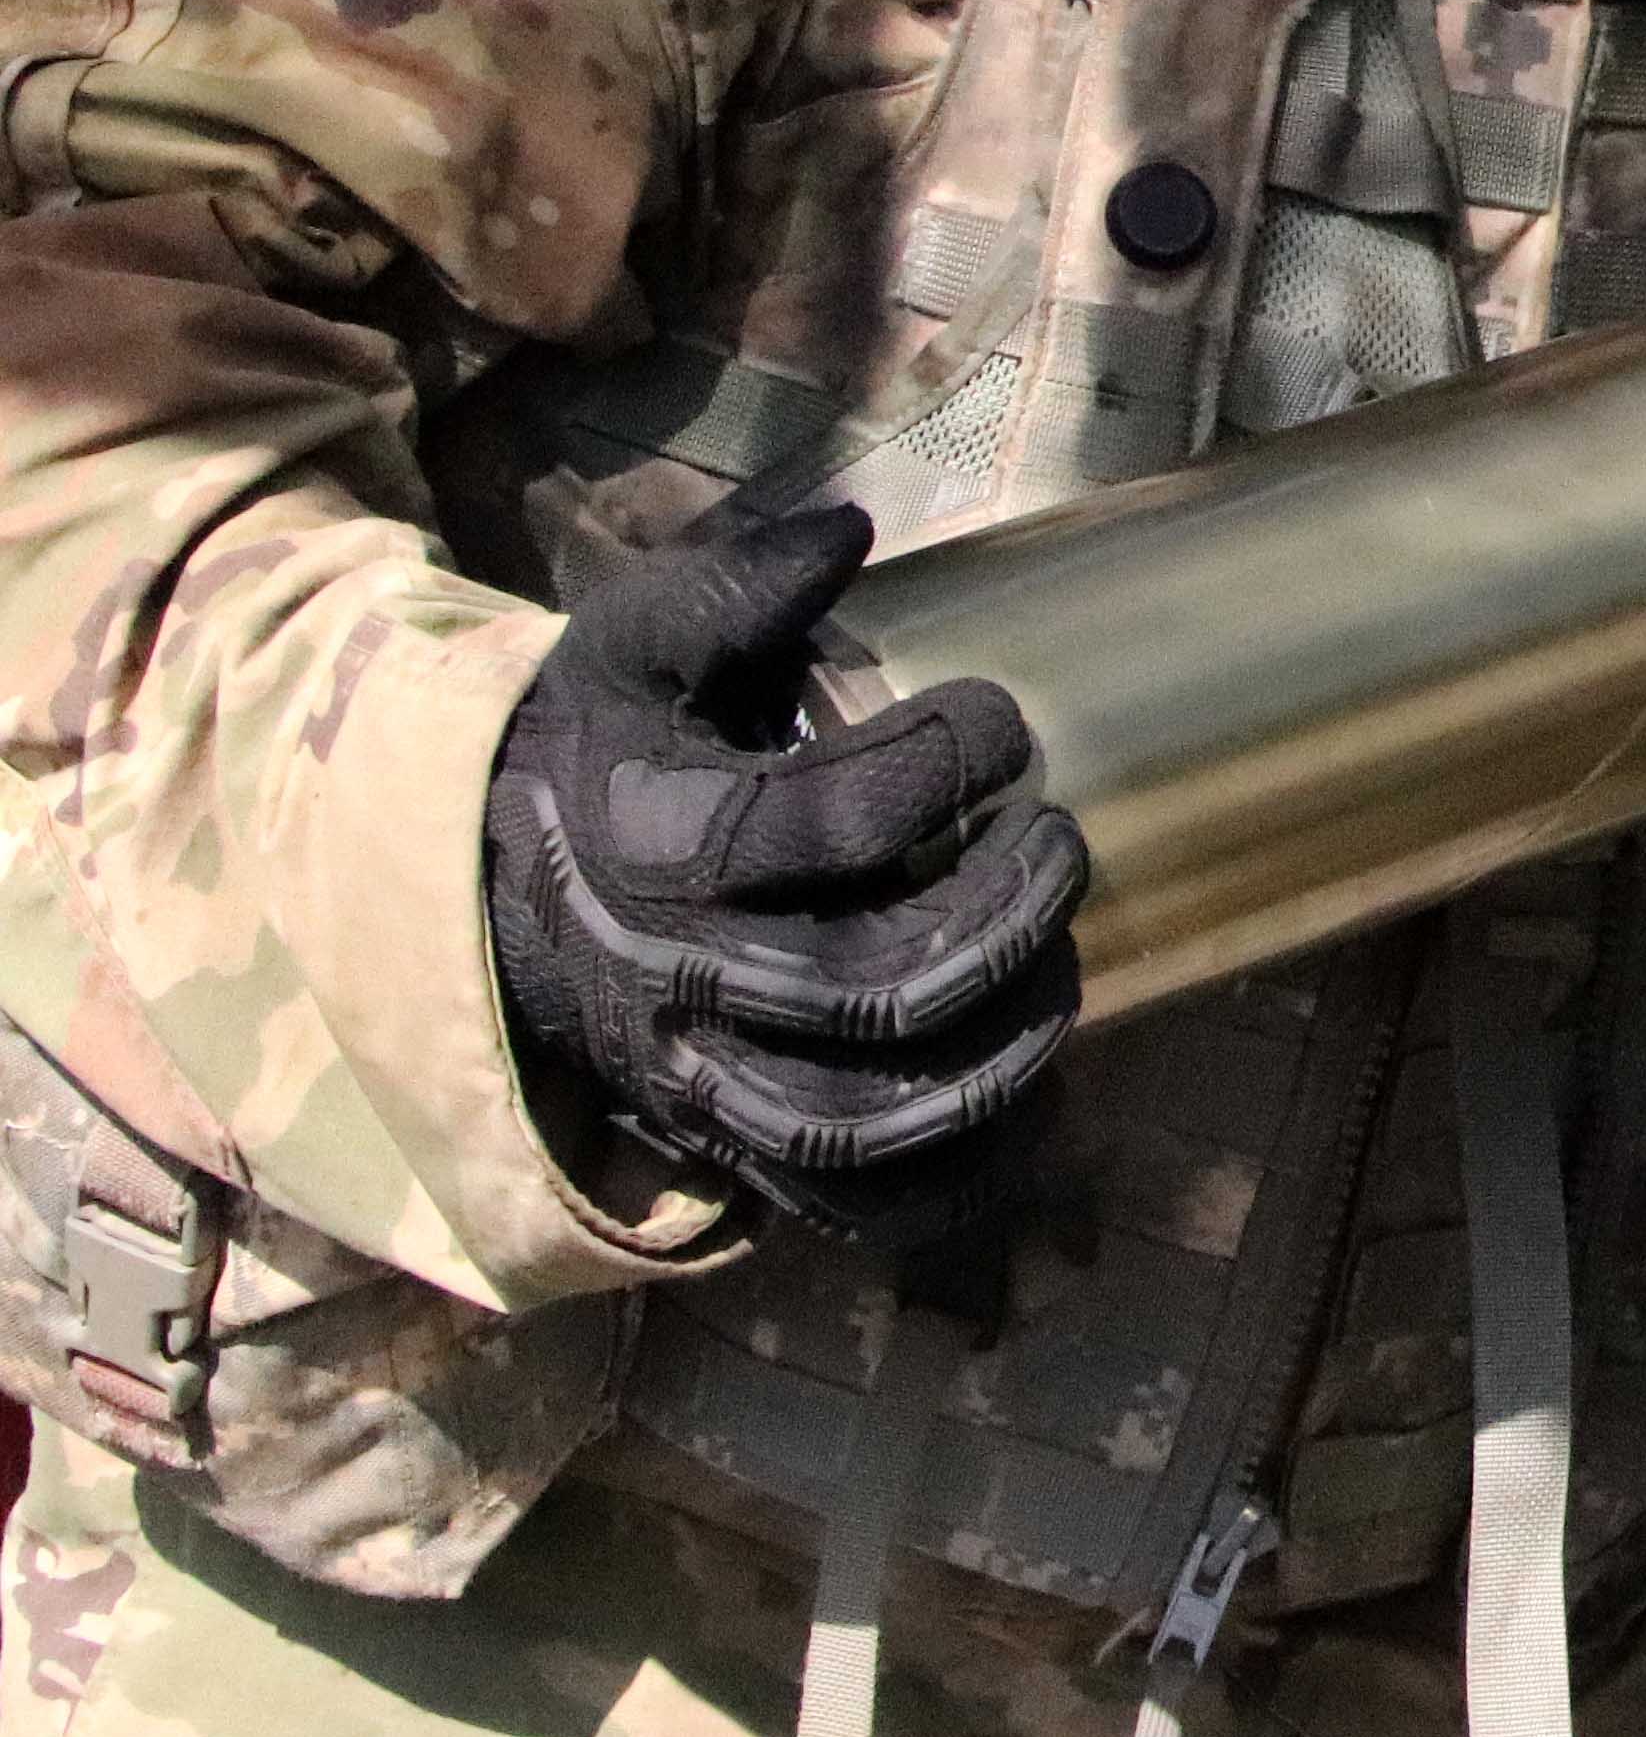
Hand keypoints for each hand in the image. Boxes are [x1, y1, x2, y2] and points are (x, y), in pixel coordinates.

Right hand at [485, 501, 1087, 1244]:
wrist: (490, 894)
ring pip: (864, 1120)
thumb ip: (730, 585)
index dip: (938, 769)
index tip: (1001, 720)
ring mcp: (696, 1089)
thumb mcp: (631, 645)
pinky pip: (856, 1210)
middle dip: (1001, 916)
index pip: (817, 827)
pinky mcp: (732, 1154)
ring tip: (1064, 961)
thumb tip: (846, 525)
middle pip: (866, 991)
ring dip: (1000, 1048)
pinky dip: (963, 1176)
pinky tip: (1040, 1098)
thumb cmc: (600, 752)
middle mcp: (667, 986)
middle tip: (1062, 842)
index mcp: (645, 847)